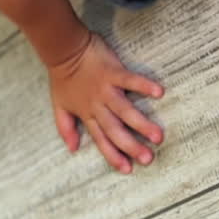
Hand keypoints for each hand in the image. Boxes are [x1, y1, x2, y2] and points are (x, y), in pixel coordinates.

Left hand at [47, 32, 164, 173]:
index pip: (101, 139)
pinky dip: (144, 85)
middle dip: (131, 146)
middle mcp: (98, 105)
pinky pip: (130, 80)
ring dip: (141, 124)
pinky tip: (159, 92)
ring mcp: (106, 89)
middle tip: (148, 159)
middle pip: (115, 129)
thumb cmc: (63, 77)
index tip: (128, 169)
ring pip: (124, 111)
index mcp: (88, 114)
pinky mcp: (112, 72)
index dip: (113, 155)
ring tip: (157, 136)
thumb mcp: (59, 105)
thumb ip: (65, 127)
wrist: (63, 49)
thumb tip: (72, 149)